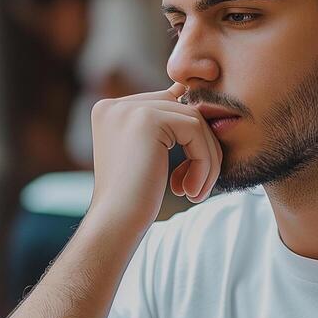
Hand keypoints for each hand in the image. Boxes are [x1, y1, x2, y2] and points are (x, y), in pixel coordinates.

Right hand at [86, 83, 220, 228]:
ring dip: (206, 159)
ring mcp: (128, 109)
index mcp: (111, 110)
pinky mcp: (146, 120)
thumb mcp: (147, 154)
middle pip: (183, 109)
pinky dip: (203, 163)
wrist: (115, 224)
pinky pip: (195, 131)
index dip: (189, 136)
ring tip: (195, 191)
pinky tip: (190, 191)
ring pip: (194, 120)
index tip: (192, 172)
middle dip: (202, 149)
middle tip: (198, 186)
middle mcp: (115, 104)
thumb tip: (191, 92)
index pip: (168, 105)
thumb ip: (165, 124)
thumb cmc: (134, 199)